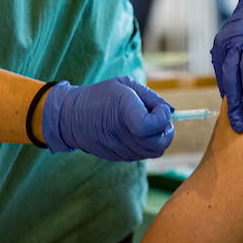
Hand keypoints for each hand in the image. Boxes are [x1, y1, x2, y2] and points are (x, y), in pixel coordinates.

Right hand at [41, 77, 173, 160]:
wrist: (71, 117)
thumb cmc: (101, 95)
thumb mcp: (125, 85)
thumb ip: (151, 97)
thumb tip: (171, 112)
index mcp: (124, 113)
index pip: (152, 126)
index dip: (162, 118)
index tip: (159, 108)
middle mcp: (123, 135)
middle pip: (159, 144)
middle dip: (166, 130)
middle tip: (159, 118)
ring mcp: (120, 150)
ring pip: (153, 152)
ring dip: (157, 138)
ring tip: (147, 123)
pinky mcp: (118, 157)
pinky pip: (141, 155)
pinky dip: (145, 144)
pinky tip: (135, 132)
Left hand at [211, 0, 242, 131]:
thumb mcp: (236, 43)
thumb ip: (231, 66)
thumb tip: (228, 97)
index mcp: (224, 44)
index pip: (224, 76)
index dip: (228, 99)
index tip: (233, 120)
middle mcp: (237, 39)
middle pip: (233, 73)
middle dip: (237, 100)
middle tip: (241, 122)